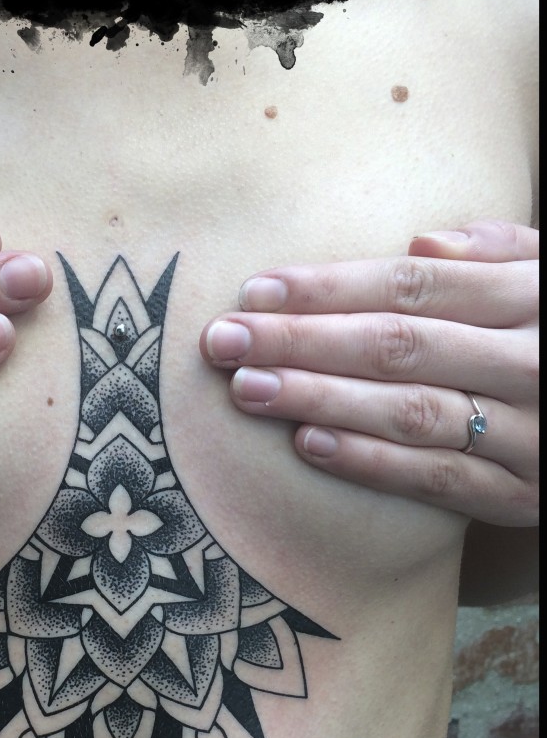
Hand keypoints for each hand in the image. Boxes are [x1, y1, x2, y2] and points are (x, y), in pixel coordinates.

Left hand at [200, 221, 537, 527]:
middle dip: (301, 340)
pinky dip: (371, 462)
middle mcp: (533, 362)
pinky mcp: (523, 496)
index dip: (330, 286)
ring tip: (247, 389)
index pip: (414, 285)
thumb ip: (499, 254)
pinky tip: (307, 444)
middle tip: (222, 341)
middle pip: (398, 344)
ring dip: (320, 399)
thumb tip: (419, 241)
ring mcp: (532, 434)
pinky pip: (437, 479)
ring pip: (411, 412)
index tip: (256, 290)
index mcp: (535, 297)